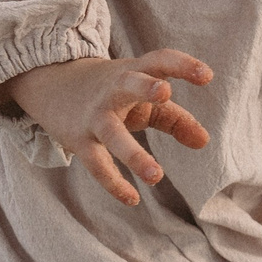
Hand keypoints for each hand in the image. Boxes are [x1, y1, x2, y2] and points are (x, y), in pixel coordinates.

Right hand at [0, 49, 212, 207]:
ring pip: (112, 134)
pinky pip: (97, 165)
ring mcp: (95, 117)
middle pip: (129, 84)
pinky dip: (113, 183)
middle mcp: (114, 91)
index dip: (183, 65)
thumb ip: (175, 118)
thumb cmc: (113, 92)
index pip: (159, 61)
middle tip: (165, 93)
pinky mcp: (80, 141)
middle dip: (145, 87)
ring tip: (156, 176)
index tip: (207, 75)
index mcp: (135, 72)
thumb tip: (204, 141)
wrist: (54, 86)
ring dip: (133, 154)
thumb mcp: (144, 99)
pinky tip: (133, 199)